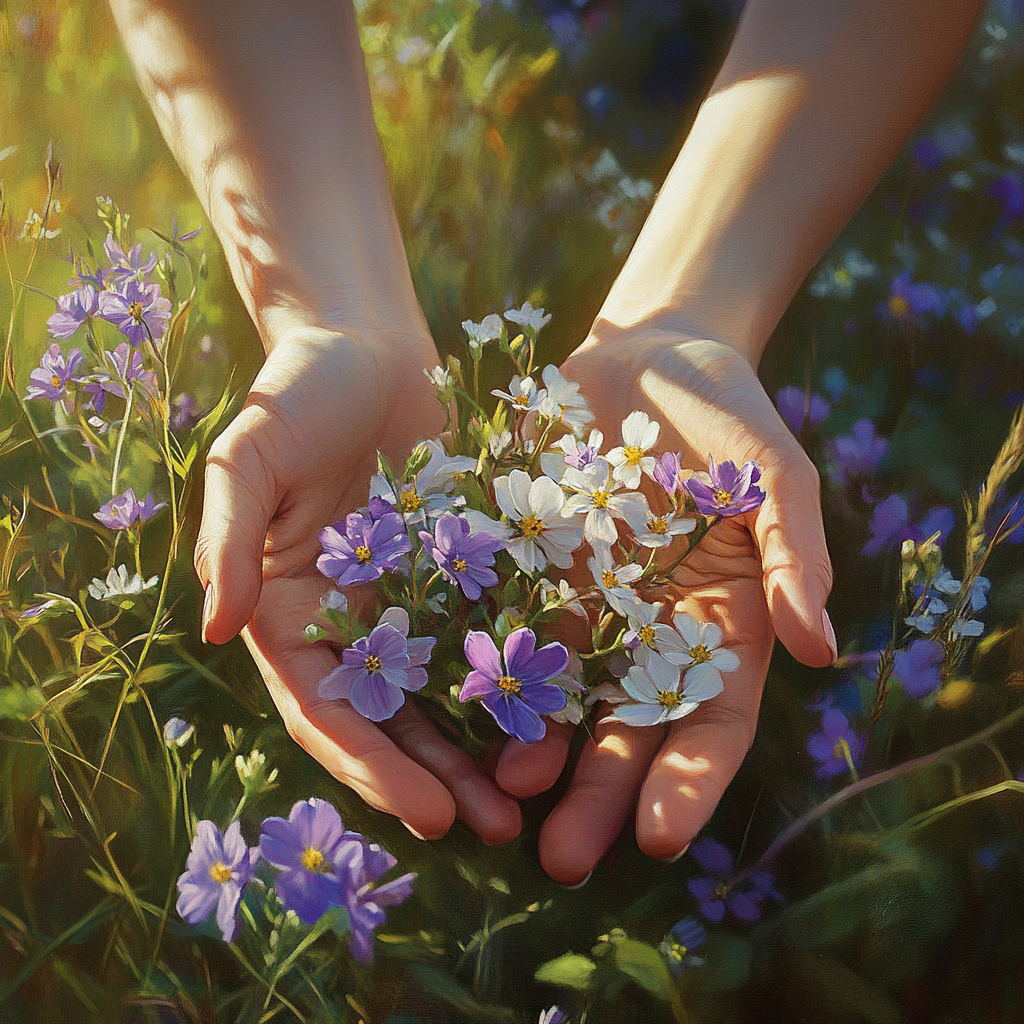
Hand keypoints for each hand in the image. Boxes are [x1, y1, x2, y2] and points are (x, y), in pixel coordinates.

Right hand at [195, 325, 521, 843]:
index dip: (370, 765)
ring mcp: (412, 600)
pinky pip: (495, 631)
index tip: (424, 815)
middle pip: (393, 718)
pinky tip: (564, 716)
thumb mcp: (250, 457)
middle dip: (438, 778)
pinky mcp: (467, 569)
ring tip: (533, 803)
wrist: (368, 342)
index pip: (326, 708)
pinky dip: (524, 676)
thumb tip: (214, 630)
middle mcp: (351, 620)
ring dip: (485, 748)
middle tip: (496, 830)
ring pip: (449, 691)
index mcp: (290, 612)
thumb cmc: (298, 392)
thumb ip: (230, 541)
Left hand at [493, 326, 835, 883]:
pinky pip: (508, 627)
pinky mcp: (530, 568)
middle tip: (563, 858)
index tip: (658, 837)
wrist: (649, 352)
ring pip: (561, 695)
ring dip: (535, 751)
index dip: (689, 783)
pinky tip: (459, 711)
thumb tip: (820, 650)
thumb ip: (793, 556)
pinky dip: (488, 670)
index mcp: (723, 625)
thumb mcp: (773, 475)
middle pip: (627, 730)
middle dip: (600, 795)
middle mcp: (651, 632)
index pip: (712, 723)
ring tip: (502, 797)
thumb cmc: (728, 414)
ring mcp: (587, 604)